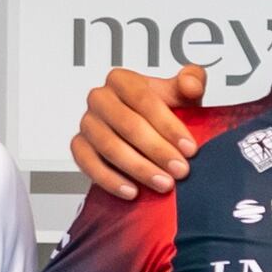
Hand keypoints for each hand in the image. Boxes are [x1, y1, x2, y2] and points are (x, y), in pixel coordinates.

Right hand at [72, 63, 211, 196]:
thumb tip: (191, 84)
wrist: (145, 135)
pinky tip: (132, 191)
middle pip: (128, 125)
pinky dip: (110, 181)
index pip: (145, 100)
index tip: (189, 147)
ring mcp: (87, 123)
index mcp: (122, 80)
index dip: (169, 125)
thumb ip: (192, 82)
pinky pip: (88, 164)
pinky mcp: (79, 147)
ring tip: (163, 183)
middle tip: (180, 170)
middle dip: (158, 150)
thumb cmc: (161, 113)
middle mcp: (101, 98)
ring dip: (139, 168)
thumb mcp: (181, 95)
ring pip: (110, 147)